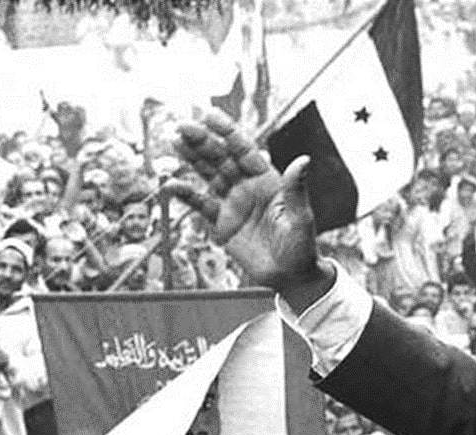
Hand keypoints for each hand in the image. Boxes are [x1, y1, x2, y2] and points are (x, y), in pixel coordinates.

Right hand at [168, 112, 331, 309]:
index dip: (227, 132)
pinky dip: (186, 195)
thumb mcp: (301, 218)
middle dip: (203, 142)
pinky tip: (171, 184)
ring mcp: (233, 204)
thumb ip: (296, 189)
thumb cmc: (301, 247)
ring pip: (208, 175)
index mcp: (268, 180)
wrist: (290, 277)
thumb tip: (303, 160)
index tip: (209, 115)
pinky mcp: (222, 223)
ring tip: (174, 141)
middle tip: (182, 126)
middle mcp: (248, 187)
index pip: (244, 150)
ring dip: (192, 159)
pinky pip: (201, 205)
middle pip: (221, 158)